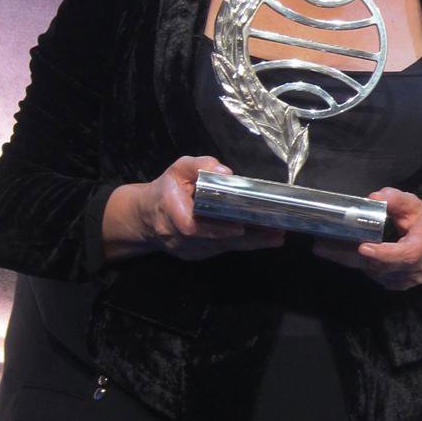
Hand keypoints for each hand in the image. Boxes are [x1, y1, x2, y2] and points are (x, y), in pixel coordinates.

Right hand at [103, 156, 284, 261]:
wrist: (145, 216)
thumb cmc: (166, 189)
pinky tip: (264, 239)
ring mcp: (184, 249)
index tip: (238, 228)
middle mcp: (175, 234)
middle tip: (274, 232)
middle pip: (213, 241)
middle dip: (246, 238)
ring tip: (276, 235)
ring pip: (220, 248)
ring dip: (250, 243)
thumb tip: (225, 172)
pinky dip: (242, 245)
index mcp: (168, 208)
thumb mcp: (179, 169)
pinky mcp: (193, 255)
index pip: (189, 226)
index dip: (215, 230)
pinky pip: (220, 250)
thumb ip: (201, 165)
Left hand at [313, 188, 421, 289]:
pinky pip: (373, 276)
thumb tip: (375, 197)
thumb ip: (397, 200)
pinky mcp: (396, 285)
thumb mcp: (417, 206)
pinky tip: (340, 253)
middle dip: (349, 256)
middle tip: (322, 246)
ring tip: (324, 247)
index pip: (404, 255)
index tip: (363, 247)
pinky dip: (357, 264)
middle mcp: (415, 268)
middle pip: (379, 266)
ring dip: (348, 260)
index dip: (383, 254)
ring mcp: (405, 280)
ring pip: (372, 272)